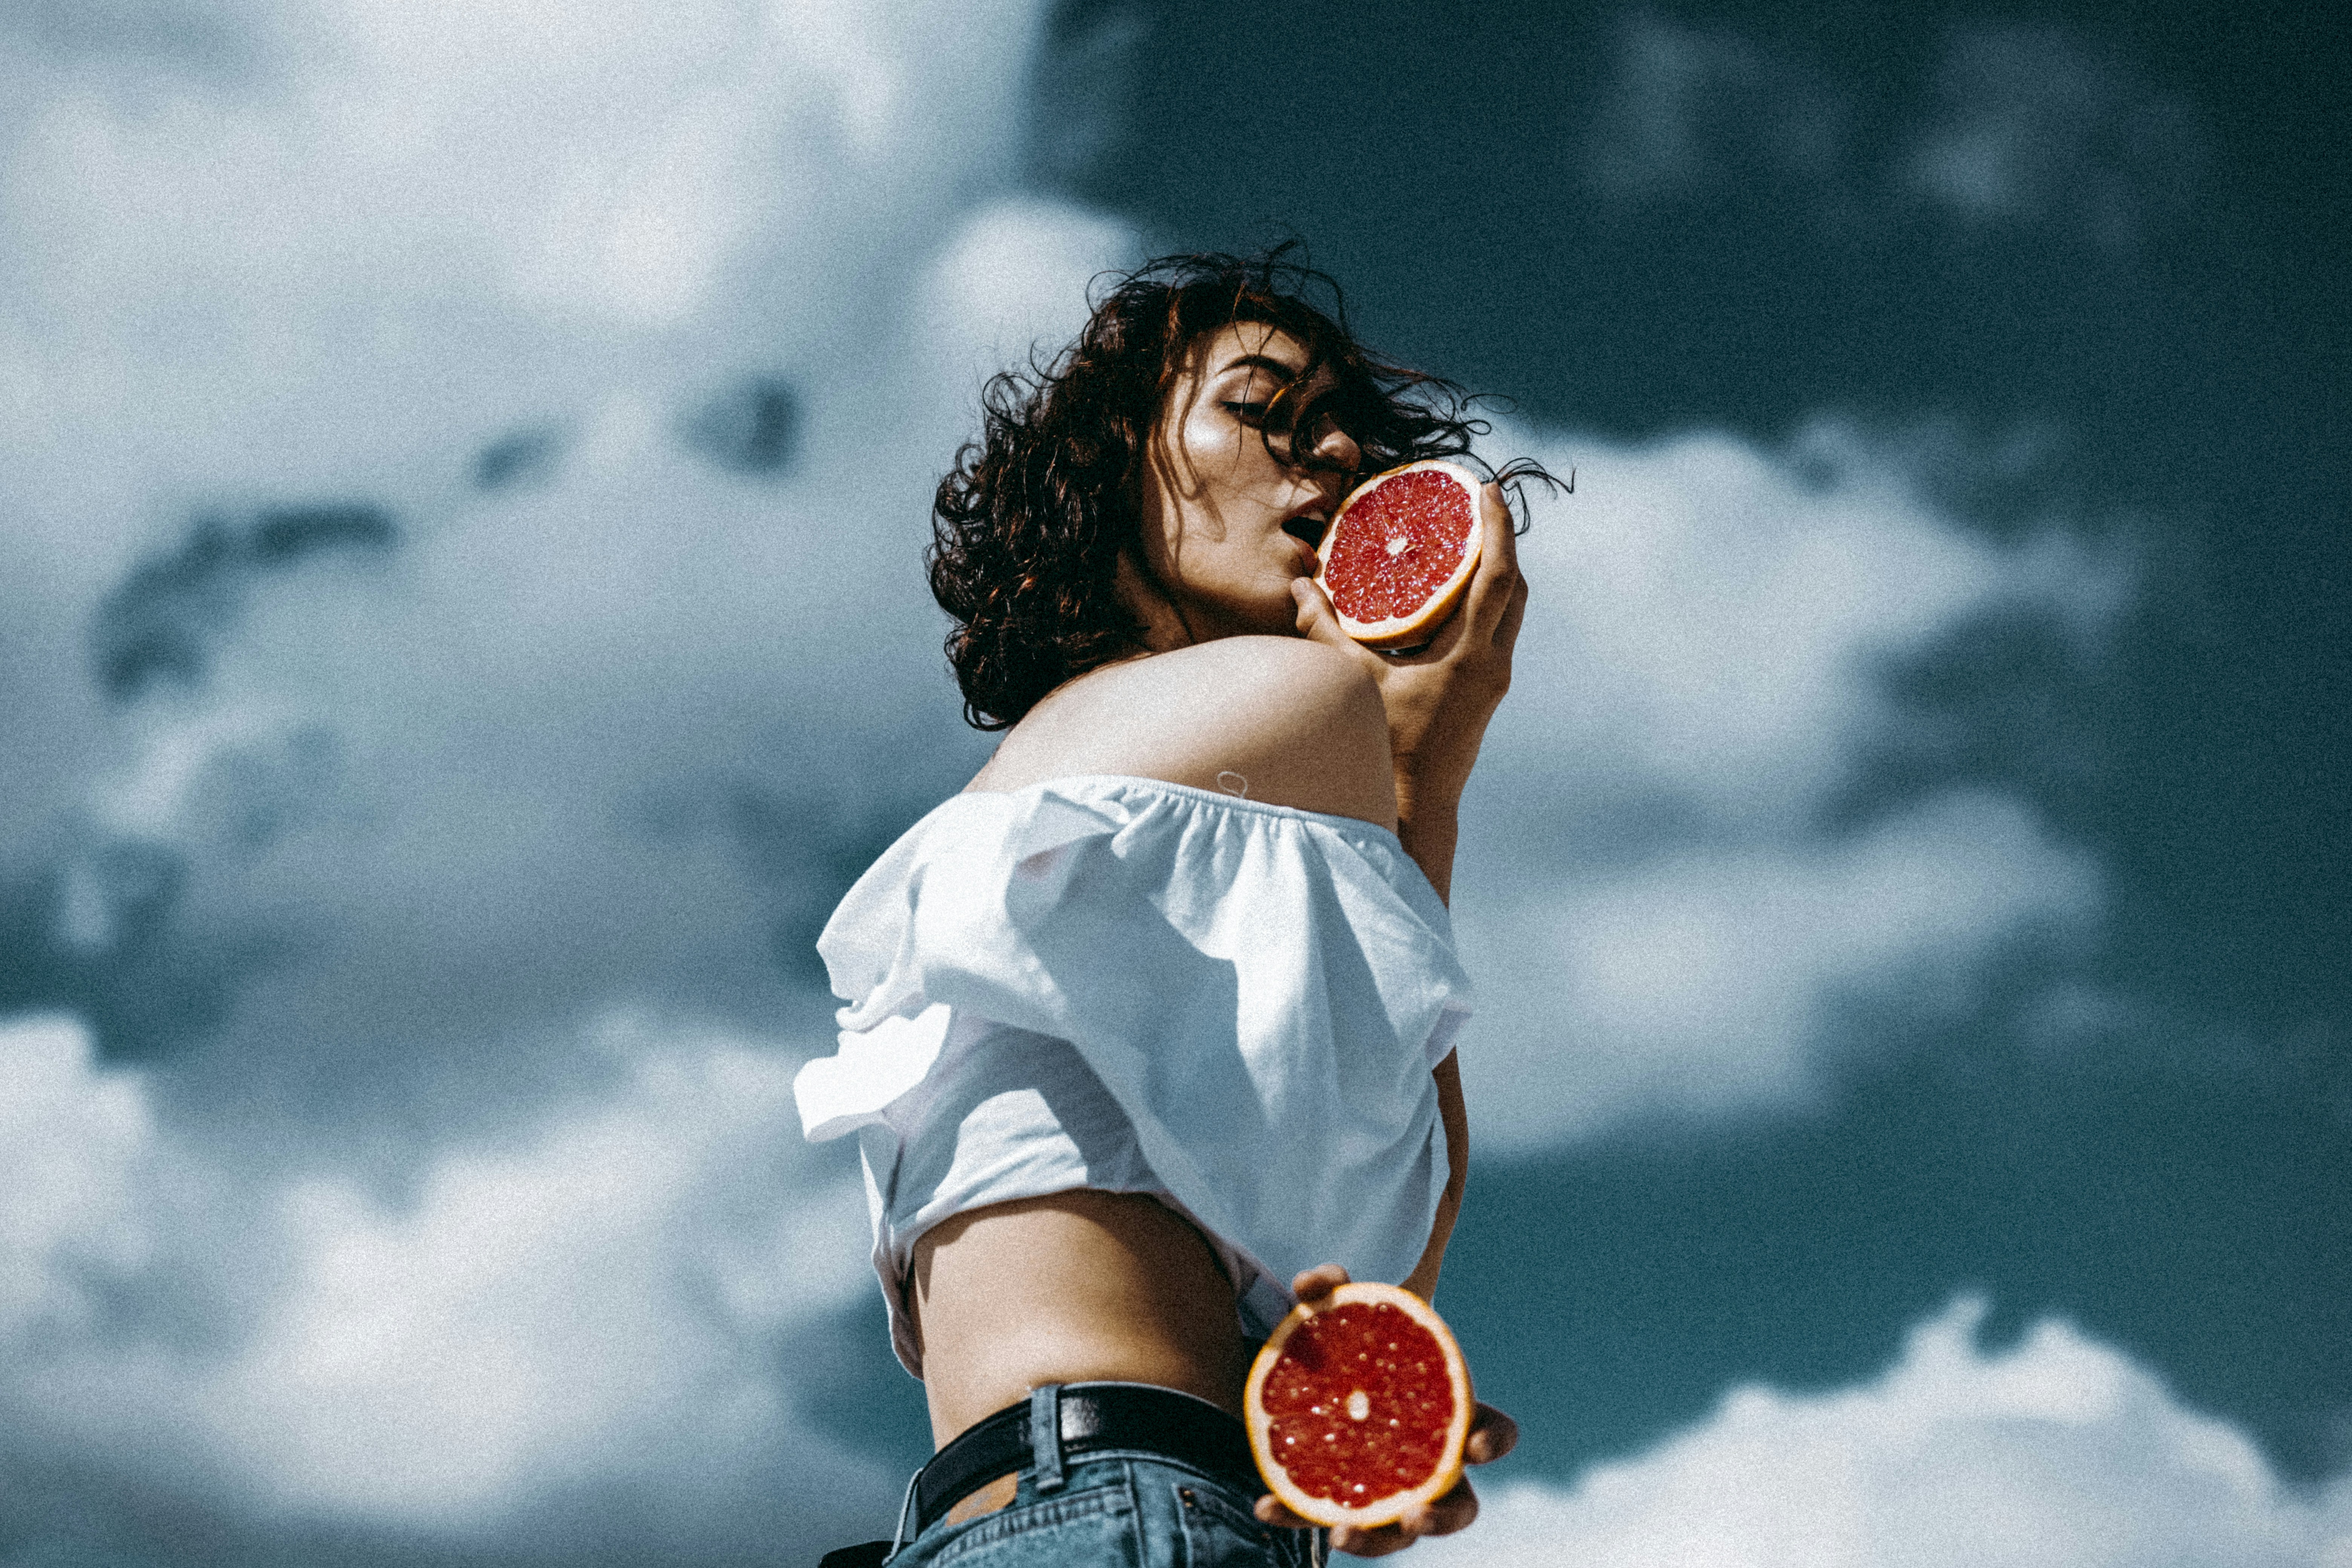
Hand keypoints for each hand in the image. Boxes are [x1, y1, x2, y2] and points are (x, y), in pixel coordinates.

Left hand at [1252, 1265, 1520, 1556]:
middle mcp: (1426, 1462)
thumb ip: (1330, 1287)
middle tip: (1413, 1514)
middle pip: (1457, 1507)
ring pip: (1396, 1533)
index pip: (1490, 1431)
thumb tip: (1314, 1281)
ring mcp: (1385, 1489)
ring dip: (1375, 1542)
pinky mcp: (1337, 1498)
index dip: (1493, 1440)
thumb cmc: (1346, 1341)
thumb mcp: (1337, 1310)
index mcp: (1444, 1413)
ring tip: (1339, 1534)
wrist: (1306, 1369)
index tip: (1476, 1446)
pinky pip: (1323, 1516)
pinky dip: (1295, 1514)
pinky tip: (1264, 1506)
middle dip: (1442, 1518)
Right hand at [1292, 482, 1527, 897]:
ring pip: (1510, 611)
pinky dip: (1483, 603)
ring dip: (1496, 574)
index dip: (1498, 529)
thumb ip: (1326, 632)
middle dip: (1502, 543)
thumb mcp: (1354, 683)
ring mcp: (1495, 680)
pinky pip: (1496, 631)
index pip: (1498, 578)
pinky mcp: (1487, 692)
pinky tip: (1453, 595)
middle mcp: (1494, 665)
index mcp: (1472, 658)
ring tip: (1467, 543)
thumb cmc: (1386, 748)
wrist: (1417, 807)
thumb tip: (1299, 587)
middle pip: (1515, 588)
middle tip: (1477, 508)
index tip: (1487, 491)